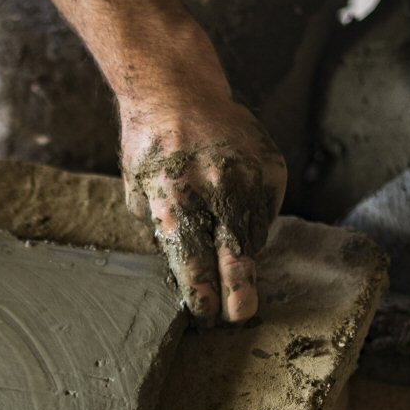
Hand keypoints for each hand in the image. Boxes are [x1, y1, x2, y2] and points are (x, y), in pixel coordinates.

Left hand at [119, 98, 286, 325]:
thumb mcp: (139, 191)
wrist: (178, 91)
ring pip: (253, 237)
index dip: (201, 294)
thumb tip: (185, 269)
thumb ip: (163, 229)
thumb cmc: (151, 147)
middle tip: (239, 317)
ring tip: (231, 270)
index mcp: (174, 198)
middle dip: (238, 293)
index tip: (206, 317)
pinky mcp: (270, 167)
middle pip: (233, 256)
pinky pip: (267, 213)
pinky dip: (254, 226)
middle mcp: (215, 187)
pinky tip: (236, 225)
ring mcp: (248, 175)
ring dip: (242, 259)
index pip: (192, 261)